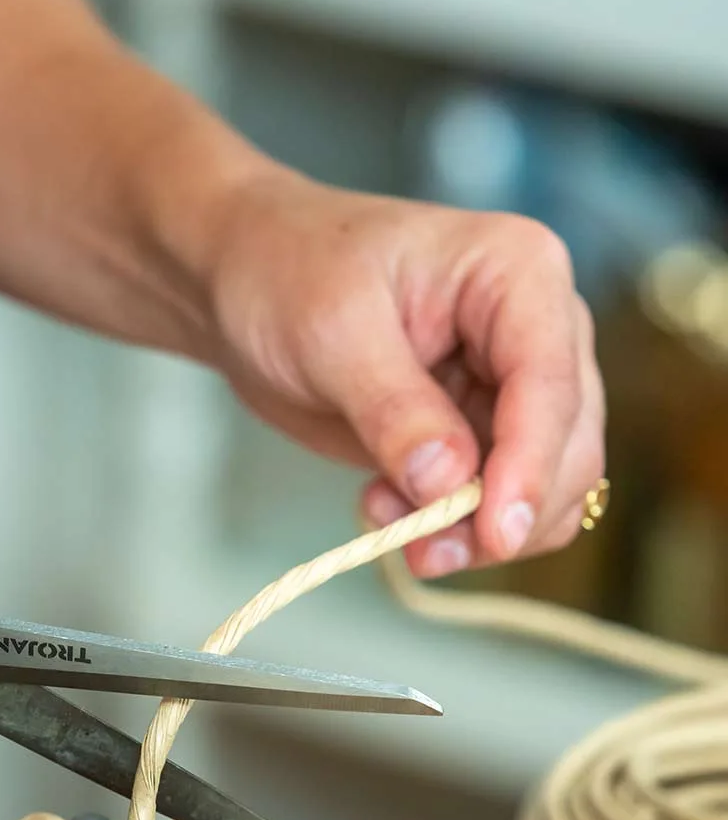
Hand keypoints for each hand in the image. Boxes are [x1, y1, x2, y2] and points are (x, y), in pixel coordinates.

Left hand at [203, 169, 602, 577]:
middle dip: (505, 513)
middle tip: (424, 547)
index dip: (533, 466)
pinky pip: (496, 504)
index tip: (497, 533)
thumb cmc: (290, 272)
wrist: (249, 282)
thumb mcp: (332, 331)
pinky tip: (387, 505)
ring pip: (544, 490)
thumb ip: (395, 410)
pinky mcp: (481, 434)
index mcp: (521, 272)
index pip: (553, 384)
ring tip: (388, 516)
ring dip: (476, 530)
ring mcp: (515, 387)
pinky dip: (453, 527)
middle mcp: (540, 329)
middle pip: (570, 449)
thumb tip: (448, 482)